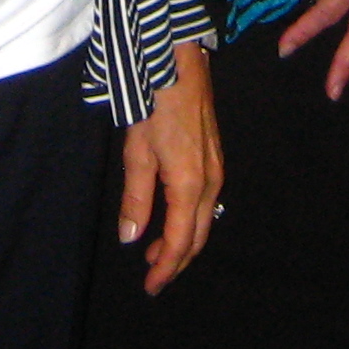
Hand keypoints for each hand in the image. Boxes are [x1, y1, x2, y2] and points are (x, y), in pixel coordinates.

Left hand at [117, 42, 221, 294]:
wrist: (179, 61)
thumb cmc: (154, 103)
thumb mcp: (137, 152)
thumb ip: (136, 198)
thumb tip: (131, 238)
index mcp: (190, 184)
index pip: (181, 241)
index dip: (165, 268)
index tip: (150, 286)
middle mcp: (211, 180)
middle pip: (198, 235)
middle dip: (177, 260)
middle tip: (153, 276)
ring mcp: (217, 167)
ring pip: (204, 218)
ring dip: (184, 240)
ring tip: (157, 250)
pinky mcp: (215, 155)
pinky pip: (206, 201)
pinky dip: (190, 219)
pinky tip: (172, 216)